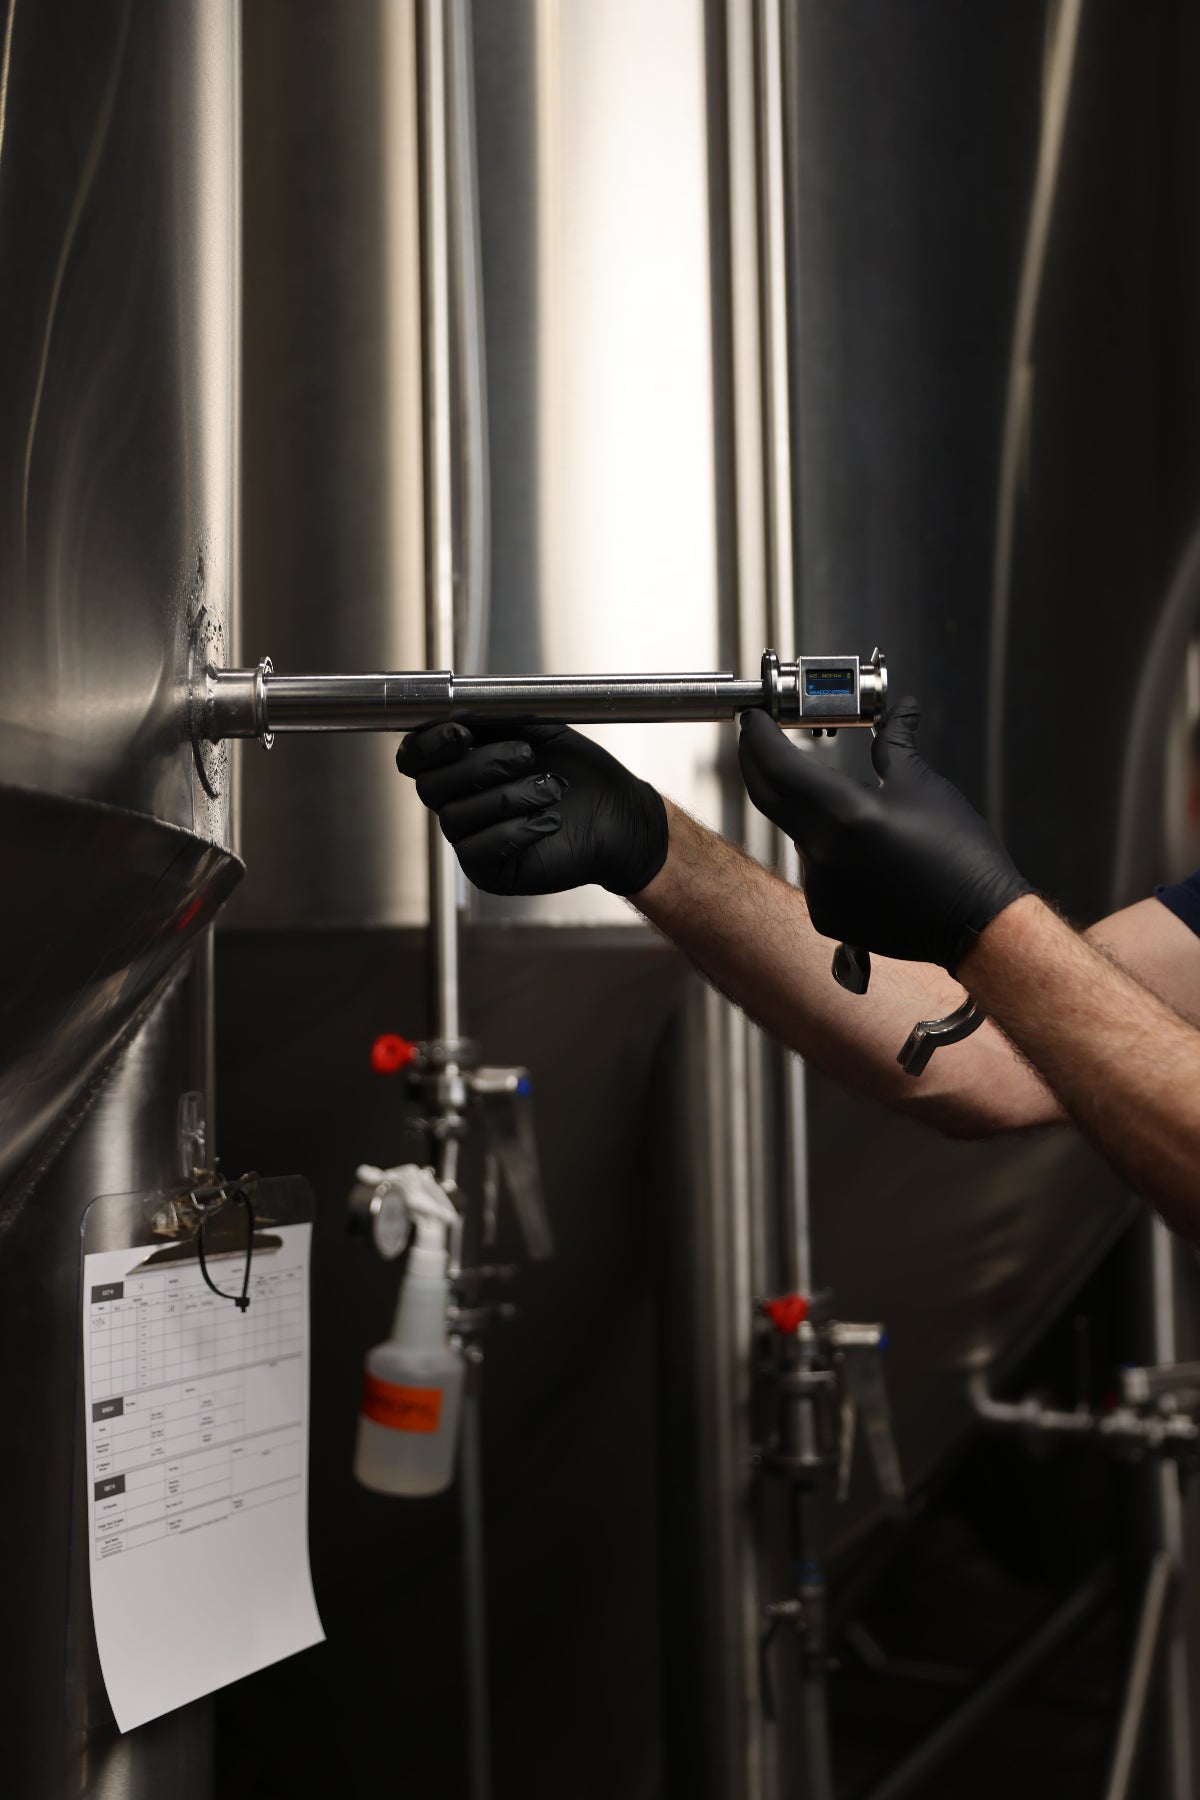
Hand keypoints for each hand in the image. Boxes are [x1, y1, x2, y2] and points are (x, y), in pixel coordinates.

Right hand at [396, 717, 667, 896]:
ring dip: (508, 797)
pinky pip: (477, 851)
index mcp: (462, 765)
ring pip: (457, 817)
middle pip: (430, 785)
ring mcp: (470, 838)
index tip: (461, 732)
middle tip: (524, 757)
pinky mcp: (488, 870)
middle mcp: (459, 802)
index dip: (428, 745)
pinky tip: (548, 821)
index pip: (415, 758)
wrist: (617, 815)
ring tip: (551, 789)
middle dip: (479, 766)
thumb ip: (495, 717)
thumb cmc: (579, 775)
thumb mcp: (537, 730)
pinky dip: (515, 831)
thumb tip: (459, 705)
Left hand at [738, 698, 1030, 971]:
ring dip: (809, 812)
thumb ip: (895, 743)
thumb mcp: (923, 785)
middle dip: (761, 765)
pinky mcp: (825, 913)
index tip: (754, 719)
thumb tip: (901, 710)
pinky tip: (865, 852)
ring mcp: (819, 888)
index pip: (778, 767)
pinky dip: (828, 851)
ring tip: (856, 809)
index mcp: (844, 814)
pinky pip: (814, 869)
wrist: (976, 921)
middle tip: (764, 740)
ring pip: (797, 834)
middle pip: (770, 798)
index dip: (760, 738)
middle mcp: (822, 853)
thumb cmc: (958, 853)